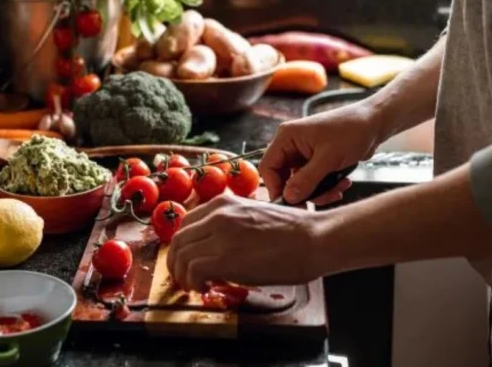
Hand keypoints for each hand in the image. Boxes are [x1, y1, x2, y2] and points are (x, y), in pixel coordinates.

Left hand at [167, 194, 322, 290]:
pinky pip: (193, 270)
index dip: (183, 245)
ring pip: (181, 255)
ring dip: (183, 275)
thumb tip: (218, 245)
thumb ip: (232, 223)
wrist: (314, 238)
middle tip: (185, 277)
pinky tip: (206, 288)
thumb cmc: (294, 230)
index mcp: (224, 203)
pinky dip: (194, 282)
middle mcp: (218, 215)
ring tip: (196, 286)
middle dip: (177, 262)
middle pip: (178, 240)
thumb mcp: (254, 215)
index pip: (186, 223)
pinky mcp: (226, 257)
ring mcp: (220, 235)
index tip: (188, 258)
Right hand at [260, 103, 380, 203]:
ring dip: (319, 191)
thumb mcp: (328, 158)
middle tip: (319, 200)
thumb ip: (306, 180)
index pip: (268, 167)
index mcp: (287, 136)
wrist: (375, 123)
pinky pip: (314, 181)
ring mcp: (304, 153)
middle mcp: (292, 145)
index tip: (290, 203)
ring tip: (338, 189)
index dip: (275, 187)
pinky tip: (342, 184)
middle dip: (303, 192)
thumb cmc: (352, 130)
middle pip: (284, 178)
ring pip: (301, 183)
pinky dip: (327, 187)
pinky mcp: (316, 160)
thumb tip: (288, 197)